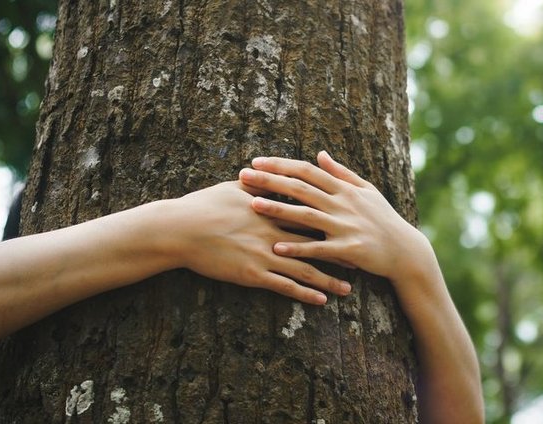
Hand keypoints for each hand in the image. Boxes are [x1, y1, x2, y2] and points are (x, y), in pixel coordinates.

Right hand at [159, 181, 351, 303]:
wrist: (180, 229)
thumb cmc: (203, 206)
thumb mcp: (234, 189)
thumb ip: (257, 185)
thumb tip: (268, 174)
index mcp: (271, 209)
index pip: (310, 214)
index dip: (333, 221)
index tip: (353, 226)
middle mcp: (273, 231)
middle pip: (316, 242)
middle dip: (341, 252)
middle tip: (363, 259)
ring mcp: (264, 254)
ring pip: (305, 268)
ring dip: (329, 280)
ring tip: (348, 289)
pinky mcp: (252, 273)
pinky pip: (284, 286)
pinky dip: (304, 293)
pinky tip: (320, 300)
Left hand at [238, 152, 434, 283]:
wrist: (404, 250)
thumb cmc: (384, 219)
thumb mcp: (367, 191)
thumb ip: (341, 173)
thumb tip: (320, 153)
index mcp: (343, 189)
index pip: (306, 171)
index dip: (280, 165)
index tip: (257, 160)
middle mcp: (342, 204)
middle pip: (300, 188)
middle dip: (270, 180)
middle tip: (244, 175)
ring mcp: (344, 226)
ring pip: (305, 215)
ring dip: (278, 209)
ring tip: (253, 205)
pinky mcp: (348, 249)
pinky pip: (318, 248)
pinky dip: (297, 247)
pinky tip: (276, 247)